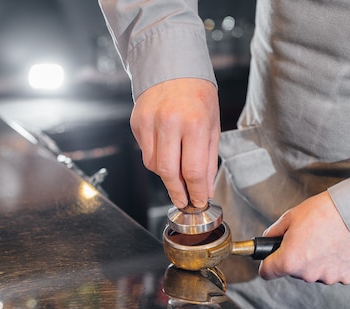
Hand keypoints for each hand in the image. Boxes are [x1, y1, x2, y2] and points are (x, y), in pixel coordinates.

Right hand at [131, 78, 220, 207]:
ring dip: (167, 176)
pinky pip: (145, 152)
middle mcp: (169, 122)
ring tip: (178, 172)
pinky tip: (166, 151)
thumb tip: (204, 189)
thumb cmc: (197, 95)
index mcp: (194, 123)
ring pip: (153, 165)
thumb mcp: (212, 125)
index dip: (195, 192)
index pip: (193, 170)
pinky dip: (156, 159)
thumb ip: (208, 160)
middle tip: (184, 201)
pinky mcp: (137, 122)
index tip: (198, 201)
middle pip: (169, 172)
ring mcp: (149, 122)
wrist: (172, 66)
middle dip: (177, 192)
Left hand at [258, 191, 349, 283]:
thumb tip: (269, 238)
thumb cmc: (326, 211)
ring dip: (315, 261)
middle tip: (307, 238)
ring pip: (313, 272)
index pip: (267, 273)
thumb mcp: (291, 216)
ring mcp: (327, 277)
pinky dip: (334, 262)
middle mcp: (307, 274)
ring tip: (326, 240)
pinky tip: (338, 246)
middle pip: (293, 270)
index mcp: (289, 260)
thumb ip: (274, 232)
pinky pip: (333, 271)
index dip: (267, 263)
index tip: (270, 259)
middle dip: (296, 257)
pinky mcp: (345, 277)